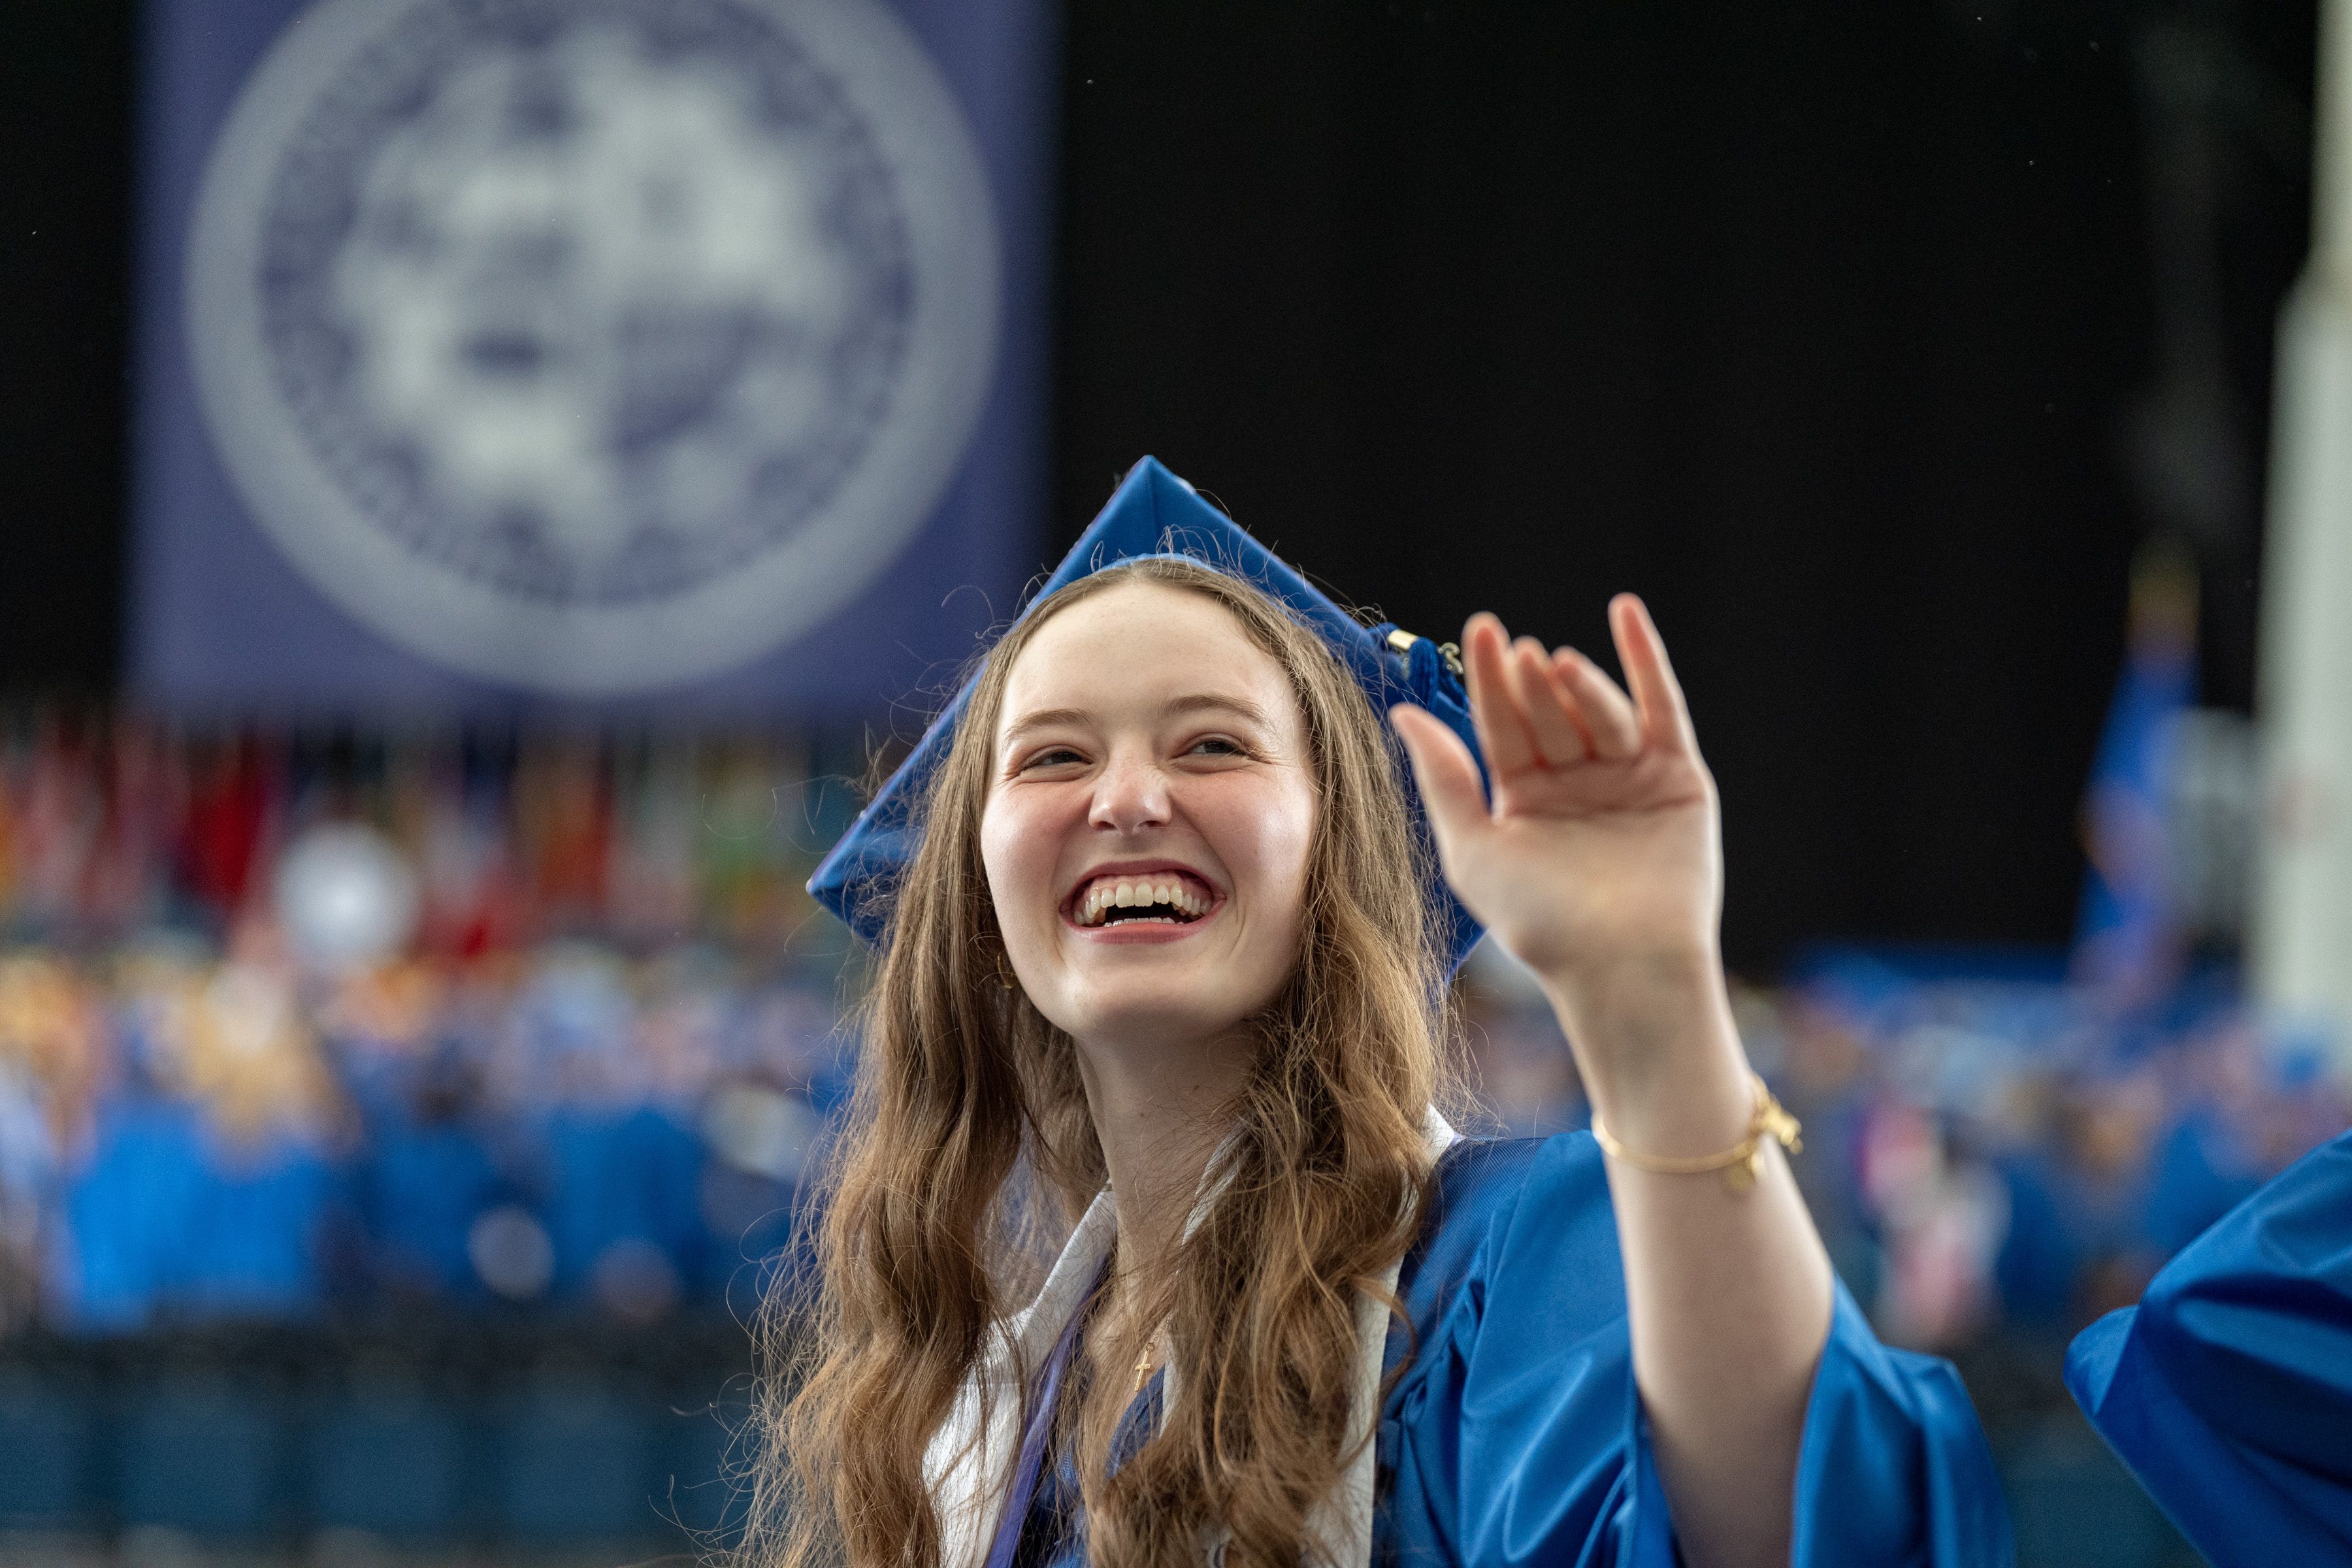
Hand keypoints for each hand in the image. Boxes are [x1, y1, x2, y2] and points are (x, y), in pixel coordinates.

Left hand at [1390, 595, 1720, 998]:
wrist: (1622, 964)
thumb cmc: (1540, 921)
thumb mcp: (1473, 848)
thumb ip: (1444, 779)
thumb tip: (1403, 711)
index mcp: (1522, 798)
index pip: (1501, 725)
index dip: (1490, 680)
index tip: (1480, 632)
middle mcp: (1573, 782)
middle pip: (1549, 715)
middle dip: (1531, 685)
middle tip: (1516, 654)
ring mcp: (1627, 775)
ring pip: (1599, 712)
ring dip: (1579, 684)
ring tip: (1555, 665)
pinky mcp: (1677, 776)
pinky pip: (1662, 708)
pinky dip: (1645, 660)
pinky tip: (1624, 612)